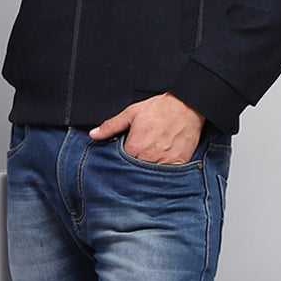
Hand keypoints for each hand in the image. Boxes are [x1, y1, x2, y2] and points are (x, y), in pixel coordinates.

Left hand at [89, 93, 204, 163]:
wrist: (186, 106)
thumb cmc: (159, 108)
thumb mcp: (131, 113)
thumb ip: (111, 126)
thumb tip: (94, 134)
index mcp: (135, 146)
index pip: (122, 163)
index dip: (123, 160)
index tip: (126, 156)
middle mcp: (149, 156)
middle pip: (136, 171)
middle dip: (135, 167)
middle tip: (139, 158)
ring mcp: (165, 161)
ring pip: (151, 175)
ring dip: (149, 171)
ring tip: (150, 160)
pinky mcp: (179, 162)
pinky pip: (168, 174)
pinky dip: (164, 172)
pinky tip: (162, 164)